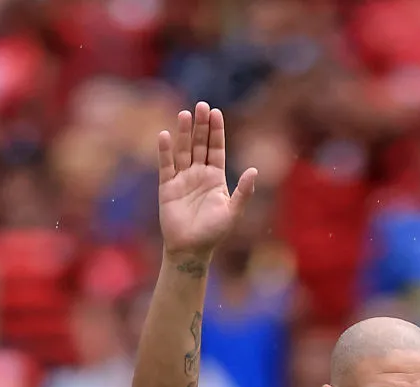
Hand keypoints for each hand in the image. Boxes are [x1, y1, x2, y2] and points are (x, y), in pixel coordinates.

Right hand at [158, 102, 257, 256]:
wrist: (191, 248)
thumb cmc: (214, 232)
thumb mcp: (232, 211)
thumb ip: (243, 191)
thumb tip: (254, 171)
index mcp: (216, 177)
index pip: (216, 149)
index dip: (216, 131)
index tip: (216, 112)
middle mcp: (198, 174)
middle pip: (199, 144)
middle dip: (201, 126)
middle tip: (201, 105)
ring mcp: (182, 179)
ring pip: (183, 150)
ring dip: (184, 133)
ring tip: (184, 114)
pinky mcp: (167, 186)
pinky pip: (166, 165)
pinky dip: (165, 151)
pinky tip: (165, 135)